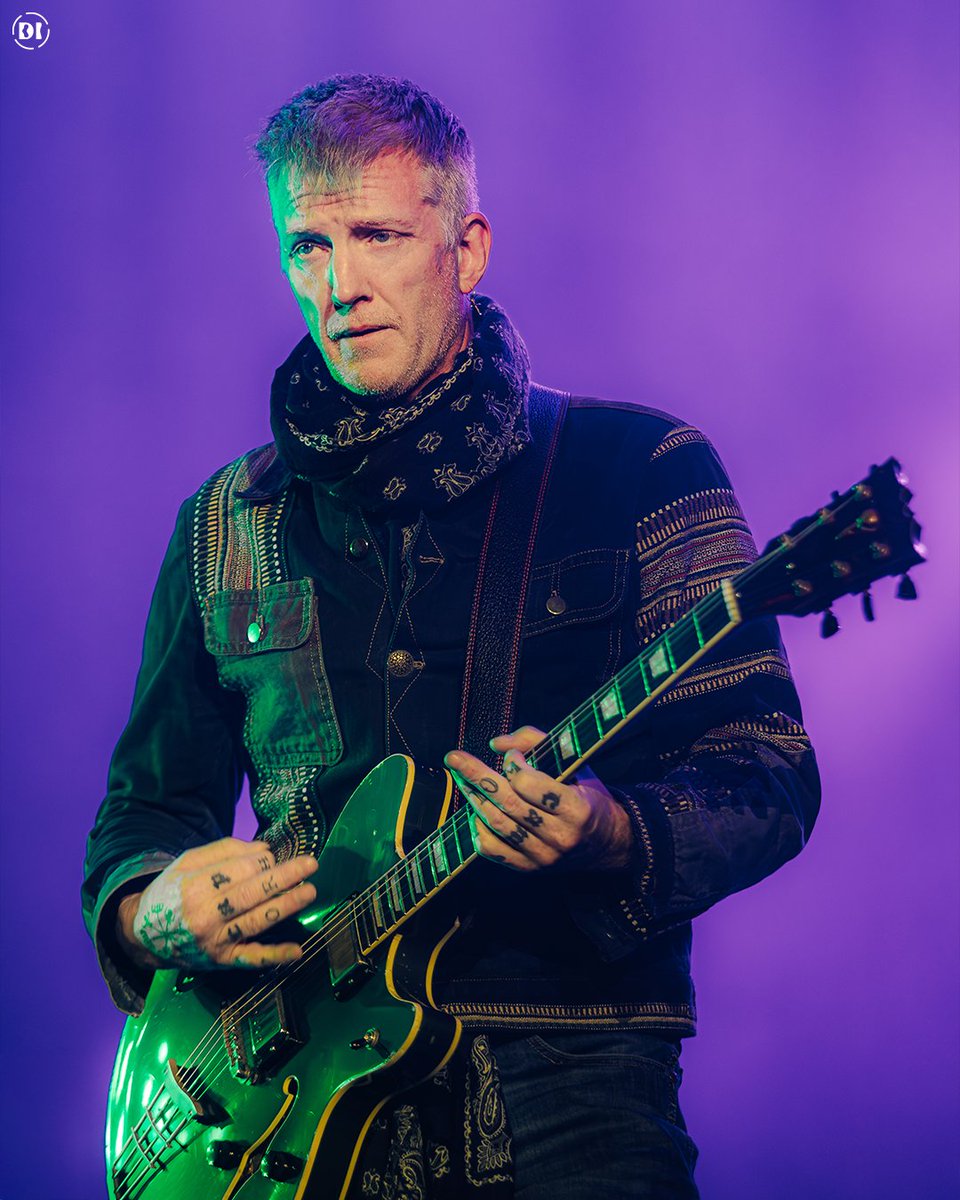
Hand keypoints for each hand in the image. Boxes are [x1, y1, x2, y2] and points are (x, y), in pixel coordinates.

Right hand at [116, 837, 316, 970]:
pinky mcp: (222, 961)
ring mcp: (214, 941)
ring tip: (309, 891)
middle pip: (250, 892)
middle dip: (283, 877)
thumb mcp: (187, 862)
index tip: (275, 855)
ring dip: (286, 906)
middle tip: (310, 864)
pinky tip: (297, 951)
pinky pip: (251, 959)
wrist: (142, 935)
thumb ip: (224, 851)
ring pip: (255, 921)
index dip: (262, 860)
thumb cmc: (171, 892)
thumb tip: (264, 849)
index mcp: (194, 886)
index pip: (237, 870)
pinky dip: (275, 956)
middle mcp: (204, 915)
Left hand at [444, 726, 633, 871]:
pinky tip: (476, 811)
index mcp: (578, 810)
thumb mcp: (576, 764)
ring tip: (461, 779)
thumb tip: (496, 744)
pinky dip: (478, 829)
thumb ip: (538, 742)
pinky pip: (492, 850)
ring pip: (497, 824)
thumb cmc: (589, 796)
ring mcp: (542, 857)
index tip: (512, 756)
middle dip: (476, 776)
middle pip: (508, 803)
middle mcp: (560, 837)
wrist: (608, 844)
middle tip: (454, 758)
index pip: (531, 785)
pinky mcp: (529, 868)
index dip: (514, 765)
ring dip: (474, 798)